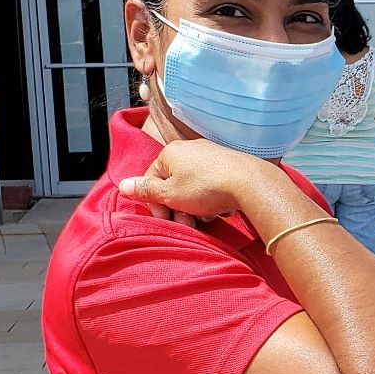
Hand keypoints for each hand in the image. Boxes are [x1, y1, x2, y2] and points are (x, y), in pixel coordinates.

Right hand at [117, 139, 278, 224]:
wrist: (251, 184)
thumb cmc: (207, 188)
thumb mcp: (170, 194)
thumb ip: (146, 190)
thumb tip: (123, 186)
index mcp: (171, 152)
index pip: (152, 178)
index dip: (155, 202)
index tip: (165, 219)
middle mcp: (190, 149)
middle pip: (174, 184)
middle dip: (178, 208)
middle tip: (188, 224)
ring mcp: (211, 156)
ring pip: (194, 187)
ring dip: (196, 207)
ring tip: (206, 217)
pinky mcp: (229, 166)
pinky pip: (212, 186)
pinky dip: (213, 200)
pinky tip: (220, 210)